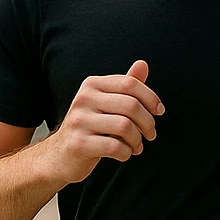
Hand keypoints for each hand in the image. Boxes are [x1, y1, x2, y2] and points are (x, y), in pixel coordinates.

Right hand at [46, 60, 164, 183]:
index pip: (130, 83)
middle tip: (151, 134)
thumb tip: (143, 64)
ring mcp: (79, 121)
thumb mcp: (106, 103)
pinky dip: (126, 153)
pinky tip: (124, 155)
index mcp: (91, 85)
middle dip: (148, 123)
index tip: (159, 111)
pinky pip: (115, 147)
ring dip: (137, 140)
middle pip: (131, 105)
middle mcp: (83, 99)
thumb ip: (125, 86)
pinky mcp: (79, 144)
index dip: (151, 98)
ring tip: (136, 147)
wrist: (60, 155)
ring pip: (125, 126)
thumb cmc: (90, 127)